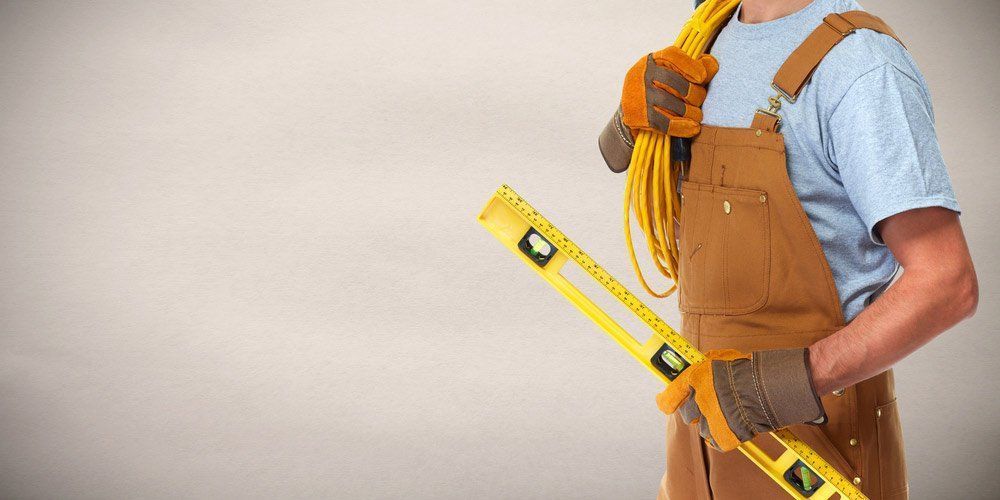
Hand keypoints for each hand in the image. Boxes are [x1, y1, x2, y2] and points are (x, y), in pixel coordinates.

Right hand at [621, 46, 717, 137]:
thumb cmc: (657, 89)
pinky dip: (682, 127)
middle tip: (700, 100)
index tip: (702, 77)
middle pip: (674, 82)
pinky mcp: (639, 117)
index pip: (671, 56)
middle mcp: (643, 75)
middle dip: (694, 93)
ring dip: (690, 112)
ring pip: (671, 103)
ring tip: (697, 116)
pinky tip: (693, 128)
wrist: (630, 111)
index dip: (689, 65)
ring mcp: (640, 97)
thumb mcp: (669, 73)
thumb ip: (691, 69)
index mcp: (652, 61)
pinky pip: (665, 122)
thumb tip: (711, 65)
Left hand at [656, 348, 825, 451]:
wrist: (767, 388)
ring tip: (726, 415)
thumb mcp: (719, 359)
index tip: (664, 403)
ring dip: (710, 423)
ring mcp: (710, 419)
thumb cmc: (747, 370)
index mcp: (695, 379)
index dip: (666, 401)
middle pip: (685, 414)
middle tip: (708, 407)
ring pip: (701, 428)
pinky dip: (721, 436)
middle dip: (693, 412)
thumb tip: (693, 369)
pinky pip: (714, 441)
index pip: (669, 396)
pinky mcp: (722, 436)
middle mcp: (698, 400)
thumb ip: (703, 369)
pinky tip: (731, 427)